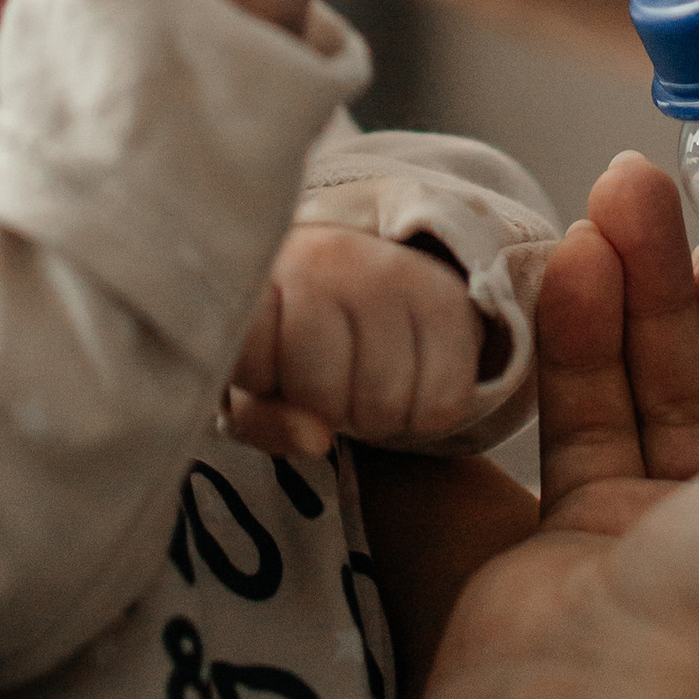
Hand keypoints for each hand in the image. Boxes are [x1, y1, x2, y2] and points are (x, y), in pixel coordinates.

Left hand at [224, 225, 483, 457]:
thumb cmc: (291, 334)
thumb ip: (260, 417)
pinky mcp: (447, 298)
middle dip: (322, 410)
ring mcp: (393, 274)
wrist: (361, 273)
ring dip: (373, 418)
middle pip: (321, 393)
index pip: (251, 355)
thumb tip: (317, 438)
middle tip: (325, 382)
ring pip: (384, 404)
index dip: (260, 382)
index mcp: (263, 268)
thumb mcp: (253, 376)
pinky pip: (442, 404)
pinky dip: (422, 417)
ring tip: (364, 382)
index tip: (267, 365)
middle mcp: (328, 259)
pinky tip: (405, 384)